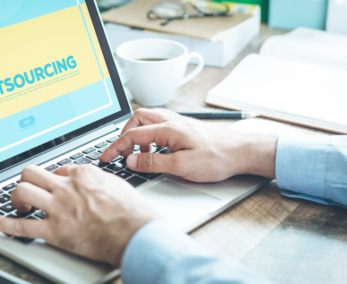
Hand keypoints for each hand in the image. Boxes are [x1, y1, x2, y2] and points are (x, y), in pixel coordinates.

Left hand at [0, 164, 158, 266]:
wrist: (134, 231)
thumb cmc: (130, 210)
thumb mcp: (116, 184)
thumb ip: (99, 180)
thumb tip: (93, 181)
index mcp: (82, 175)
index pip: (58, 169)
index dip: (54, 178)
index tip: (55, 186)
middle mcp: (66, 187)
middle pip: (32, 174)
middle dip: (27, 180)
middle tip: (30, 190)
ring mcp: (58, 208)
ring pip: (22, 192)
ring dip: (15, 198)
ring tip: (18, 206)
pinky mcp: (54, 231)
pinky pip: (20, 226)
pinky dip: (1, 223)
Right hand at [100, 108, 276, 181]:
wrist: (241, 152)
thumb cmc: (217, 157)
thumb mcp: (182, 166)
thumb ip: (153, 163)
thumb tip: (130, 161)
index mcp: (168, 129)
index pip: (132, 135)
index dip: (115, 147)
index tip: (105, 157)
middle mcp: (171, 121)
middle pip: (138, 119)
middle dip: (125, 134)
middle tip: (121, 152)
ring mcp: (178, 123)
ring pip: (149, 121)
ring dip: (138, 136)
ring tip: (138, 155)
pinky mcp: (184, 129)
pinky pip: (159, 127)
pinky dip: (150, 138)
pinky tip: (156, 152)